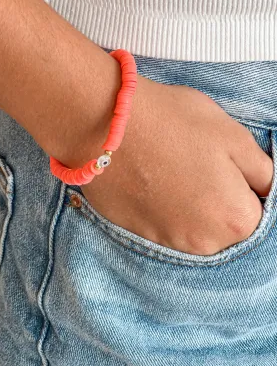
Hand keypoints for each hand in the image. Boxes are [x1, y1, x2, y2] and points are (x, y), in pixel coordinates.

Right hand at [79, 76, 272, 255]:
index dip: (245, 189)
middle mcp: (203, 243)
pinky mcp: (139, 235)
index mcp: (235, 219)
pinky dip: (166, 211)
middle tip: (198, 167)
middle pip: (226, 229)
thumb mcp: (233, 135)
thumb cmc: (172, 122)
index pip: (257, 215)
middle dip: (221, 202)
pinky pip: (165, 228)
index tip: (228, 169)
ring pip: (195, 230)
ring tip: (174, 173)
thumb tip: (267, 188)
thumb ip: (262, 171)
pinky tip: (154, 183)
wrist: (105, 125)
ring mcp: (168, 242)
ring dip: (192, 209)